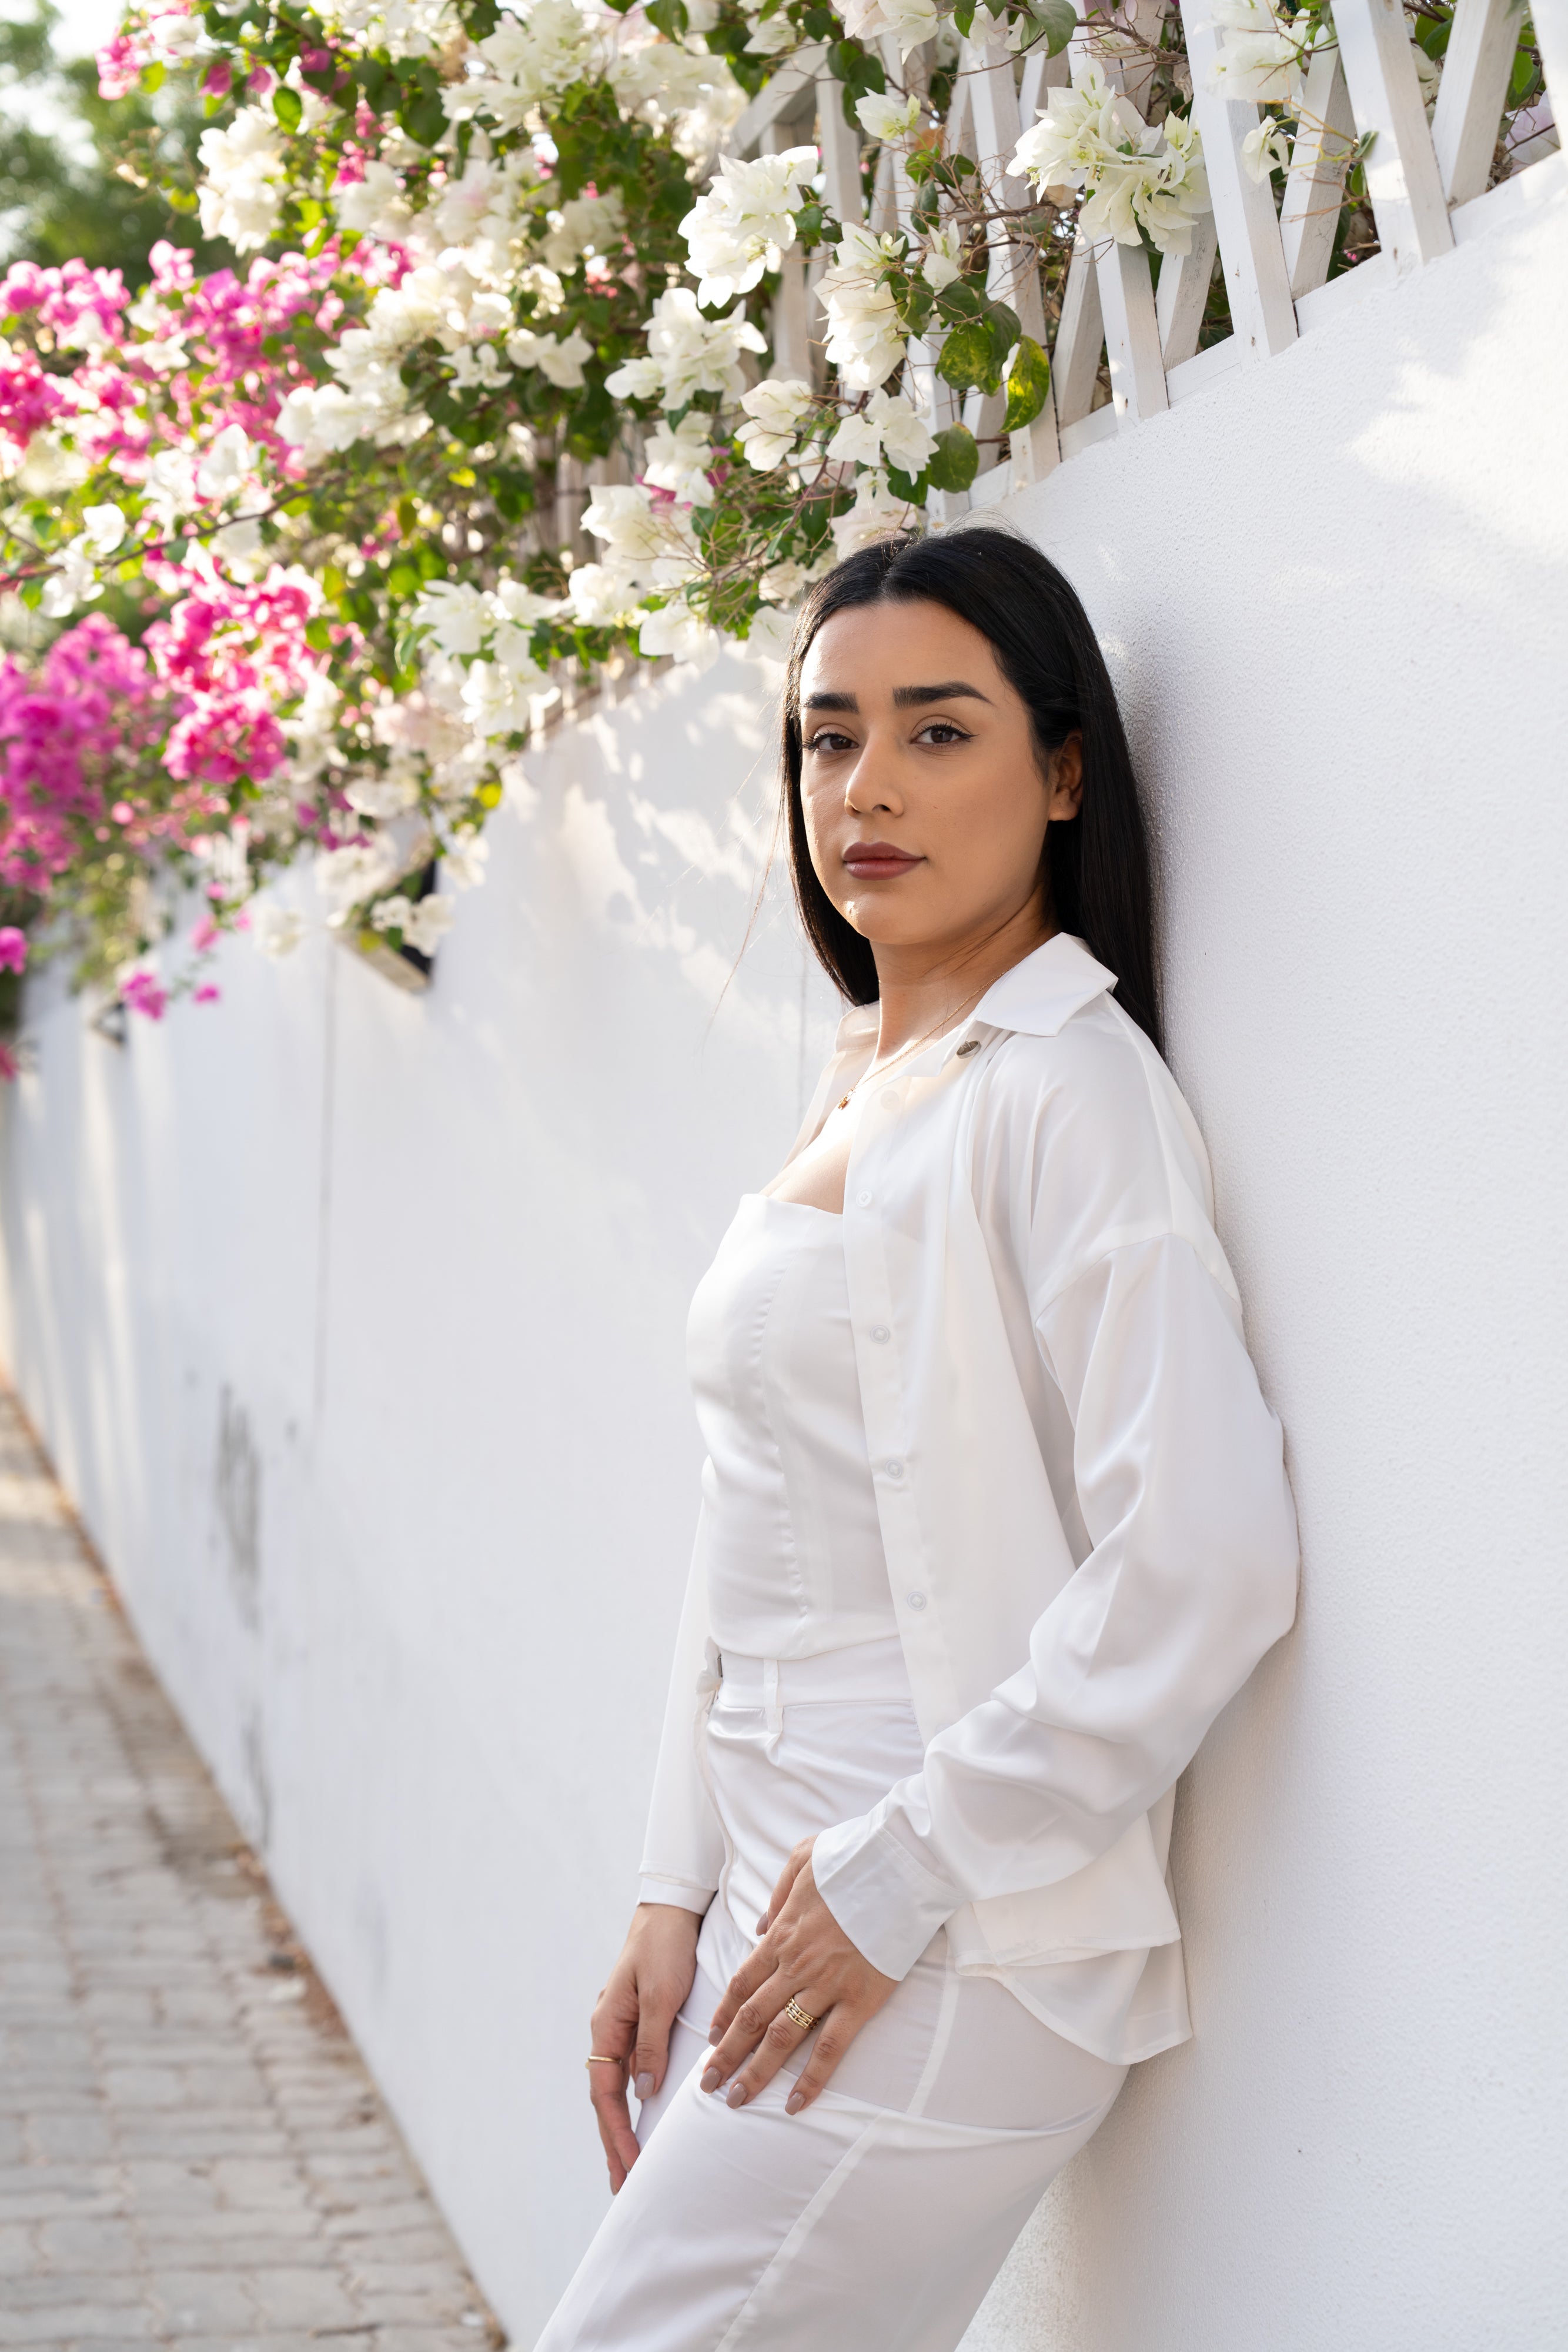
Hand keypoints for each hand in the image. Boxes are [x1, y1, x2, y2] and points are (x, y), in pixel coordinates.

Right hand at [587, 1902, 700, 2191]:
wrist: (670, 1911)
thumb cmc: (663, 1948)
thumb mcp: (658, 1996)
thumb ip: (650, 2043)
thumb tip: (643, 2092)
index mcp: (607, 2026)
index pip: (606, 2094)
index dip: (617, 2132)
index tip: (631, 2166)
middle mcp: (610, 2031)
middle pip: (606, 2099)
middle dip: (614, 2142)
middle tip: (624, 2185)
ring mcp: (622, 2028)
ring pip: (617, 2088)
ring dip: (622, 2126)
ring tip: (631, 2165)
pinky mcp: (639, 2023)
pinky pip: (632, 2071)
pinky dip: (634, 2101)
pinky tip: (644, 2118)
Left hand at [701, 1837, 896, 2115]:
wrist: (900, 1864)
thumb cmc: (854, 1857)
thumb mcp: (803, 1859)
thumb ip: (777, 1895)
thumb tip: (761, 1927)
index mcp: (782, 1935)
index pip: (741, 1984)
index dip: (723, 2015)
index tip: (712, 2039)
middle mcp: (797, 1965)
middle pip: (751, 2017)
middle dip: (726, 2054)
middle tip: (708, 2085)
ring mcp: (827, 1985)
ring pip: (781, 2037)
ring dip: (755, 2072)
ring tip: (735, 2101)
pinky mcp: (860, 2000)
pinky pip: (830, 2048)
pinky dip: (811, 2079)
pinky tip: (795, 2104)